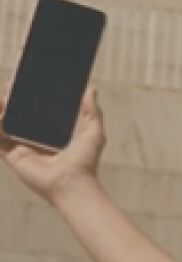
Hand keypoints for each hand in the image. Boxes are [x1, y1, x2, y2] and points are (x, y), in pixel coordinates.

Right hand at [0, 84, 106, 204]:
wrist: (72, 182)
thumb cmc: (85, 160)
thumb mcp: (93, 130)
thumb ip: (91, 110)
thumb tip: (91, 88)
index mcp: (53, 134)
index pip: (41, 111)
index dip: (35, 96)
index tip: (32, 78)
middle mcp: (36, 140)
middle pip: (21, 116)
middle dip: (16, 99)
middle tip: (14, 81)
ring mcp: (23, 147)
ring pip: (7, 124)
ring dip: (2, 109)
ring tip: (2, 94)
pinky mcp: (13, 155)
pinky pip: (0, 138)